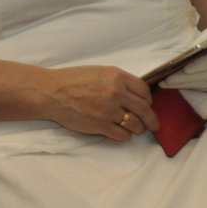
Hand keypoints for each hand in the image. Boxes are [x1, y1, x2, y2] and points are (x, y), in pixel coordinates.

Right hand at [37, 65, 158, 140]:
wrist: (51, 93)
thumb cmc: (73, 80)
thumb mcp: (100, 72)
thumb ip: (119, 81)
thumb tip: (135, 93)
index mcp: (118, 77)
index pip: (144, 90)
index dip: (148, 100)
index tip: (148, 105)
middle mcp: (116, 93)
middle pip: (144, 109)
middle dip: (151, 119)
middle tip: (155, 125)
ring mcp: (109, 110)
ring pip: (135, 124)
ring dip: (139, 128)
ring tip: (137, 129)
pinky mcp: (100, 125)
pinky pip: (121, 134)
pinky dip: (125, 136)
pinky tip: (123, 134)